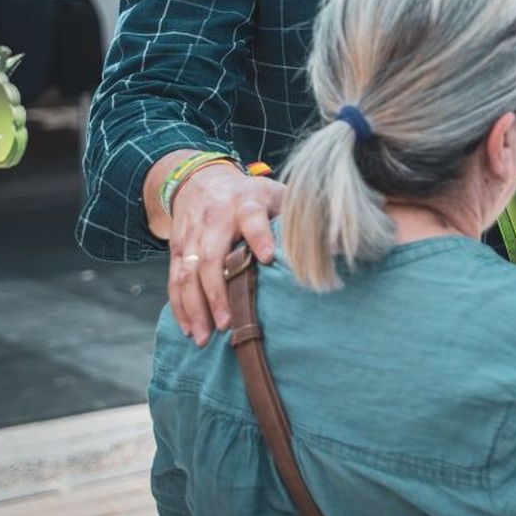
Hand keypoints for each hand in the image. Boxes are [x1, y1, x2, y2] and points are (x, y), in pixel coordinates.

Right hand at [168, 163, 283, 345]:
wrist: (202, 179)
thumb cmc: (252, 195)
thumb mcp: (278, 196)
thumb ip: (300, 219)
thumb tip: (340, 245)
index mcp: (246, 203)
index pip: (252, 219)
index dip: (259, 237)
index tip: (267, 259)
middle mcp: (215, 218)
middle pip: (210, 256)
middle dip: (217, 292)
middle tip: (227, 323)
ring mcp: (192, 234)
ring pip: (187, 273)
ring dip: (195, 307)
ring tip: (205, 337)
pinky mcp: (177, 248)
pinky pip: (175, 280)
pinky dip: (180, 307)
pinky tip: (190, 329)